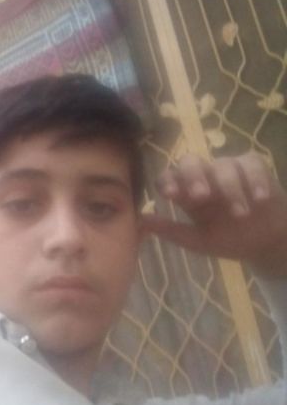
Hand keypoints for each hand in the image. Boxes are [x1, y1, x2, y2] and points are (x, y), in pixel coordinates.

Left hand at [142, 152, 286, 278]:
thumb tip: (139, 222)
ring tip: (240, 214)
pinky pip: (251, 164)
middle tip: (201, 196)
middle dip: (193, 176)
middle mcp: (204, 176)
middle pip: (190, 162)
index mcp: (186, 192)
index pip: (169, 177)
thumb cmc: (229, 238)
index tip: (169, 195)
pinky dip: (255, 180)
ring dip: (230, 189)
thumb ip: (171, 230)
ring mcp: (229, 168)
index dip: (167, 182)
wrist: (265, 243)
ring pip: (223, 165)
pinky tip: (259, 198)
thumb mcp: (198, 240)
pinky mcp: (254, 167)